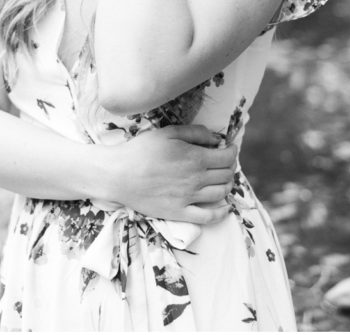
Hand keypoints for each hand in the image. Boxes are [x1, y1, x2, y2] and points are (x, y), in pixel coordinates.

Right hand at [109, 125, 236, 224]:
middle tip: (223, 163)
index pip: (226, 157)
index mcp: (195, 158)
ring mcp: (190, 197)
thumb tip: (216, 139)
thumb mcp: (166, 132)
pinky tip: (223, 207)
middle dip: (229, 167)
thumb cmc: (140, 150)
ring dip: (227, 185)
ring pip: (220, 193)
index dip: (232, 152)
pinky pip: (208, 217)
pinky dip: (220, 213)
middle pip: (226, 175)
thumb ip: (194, 132)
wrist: (118, 174)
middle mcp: (197, 179)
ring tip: (222, 180)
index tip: (229, 149)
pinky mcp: (180, 212)